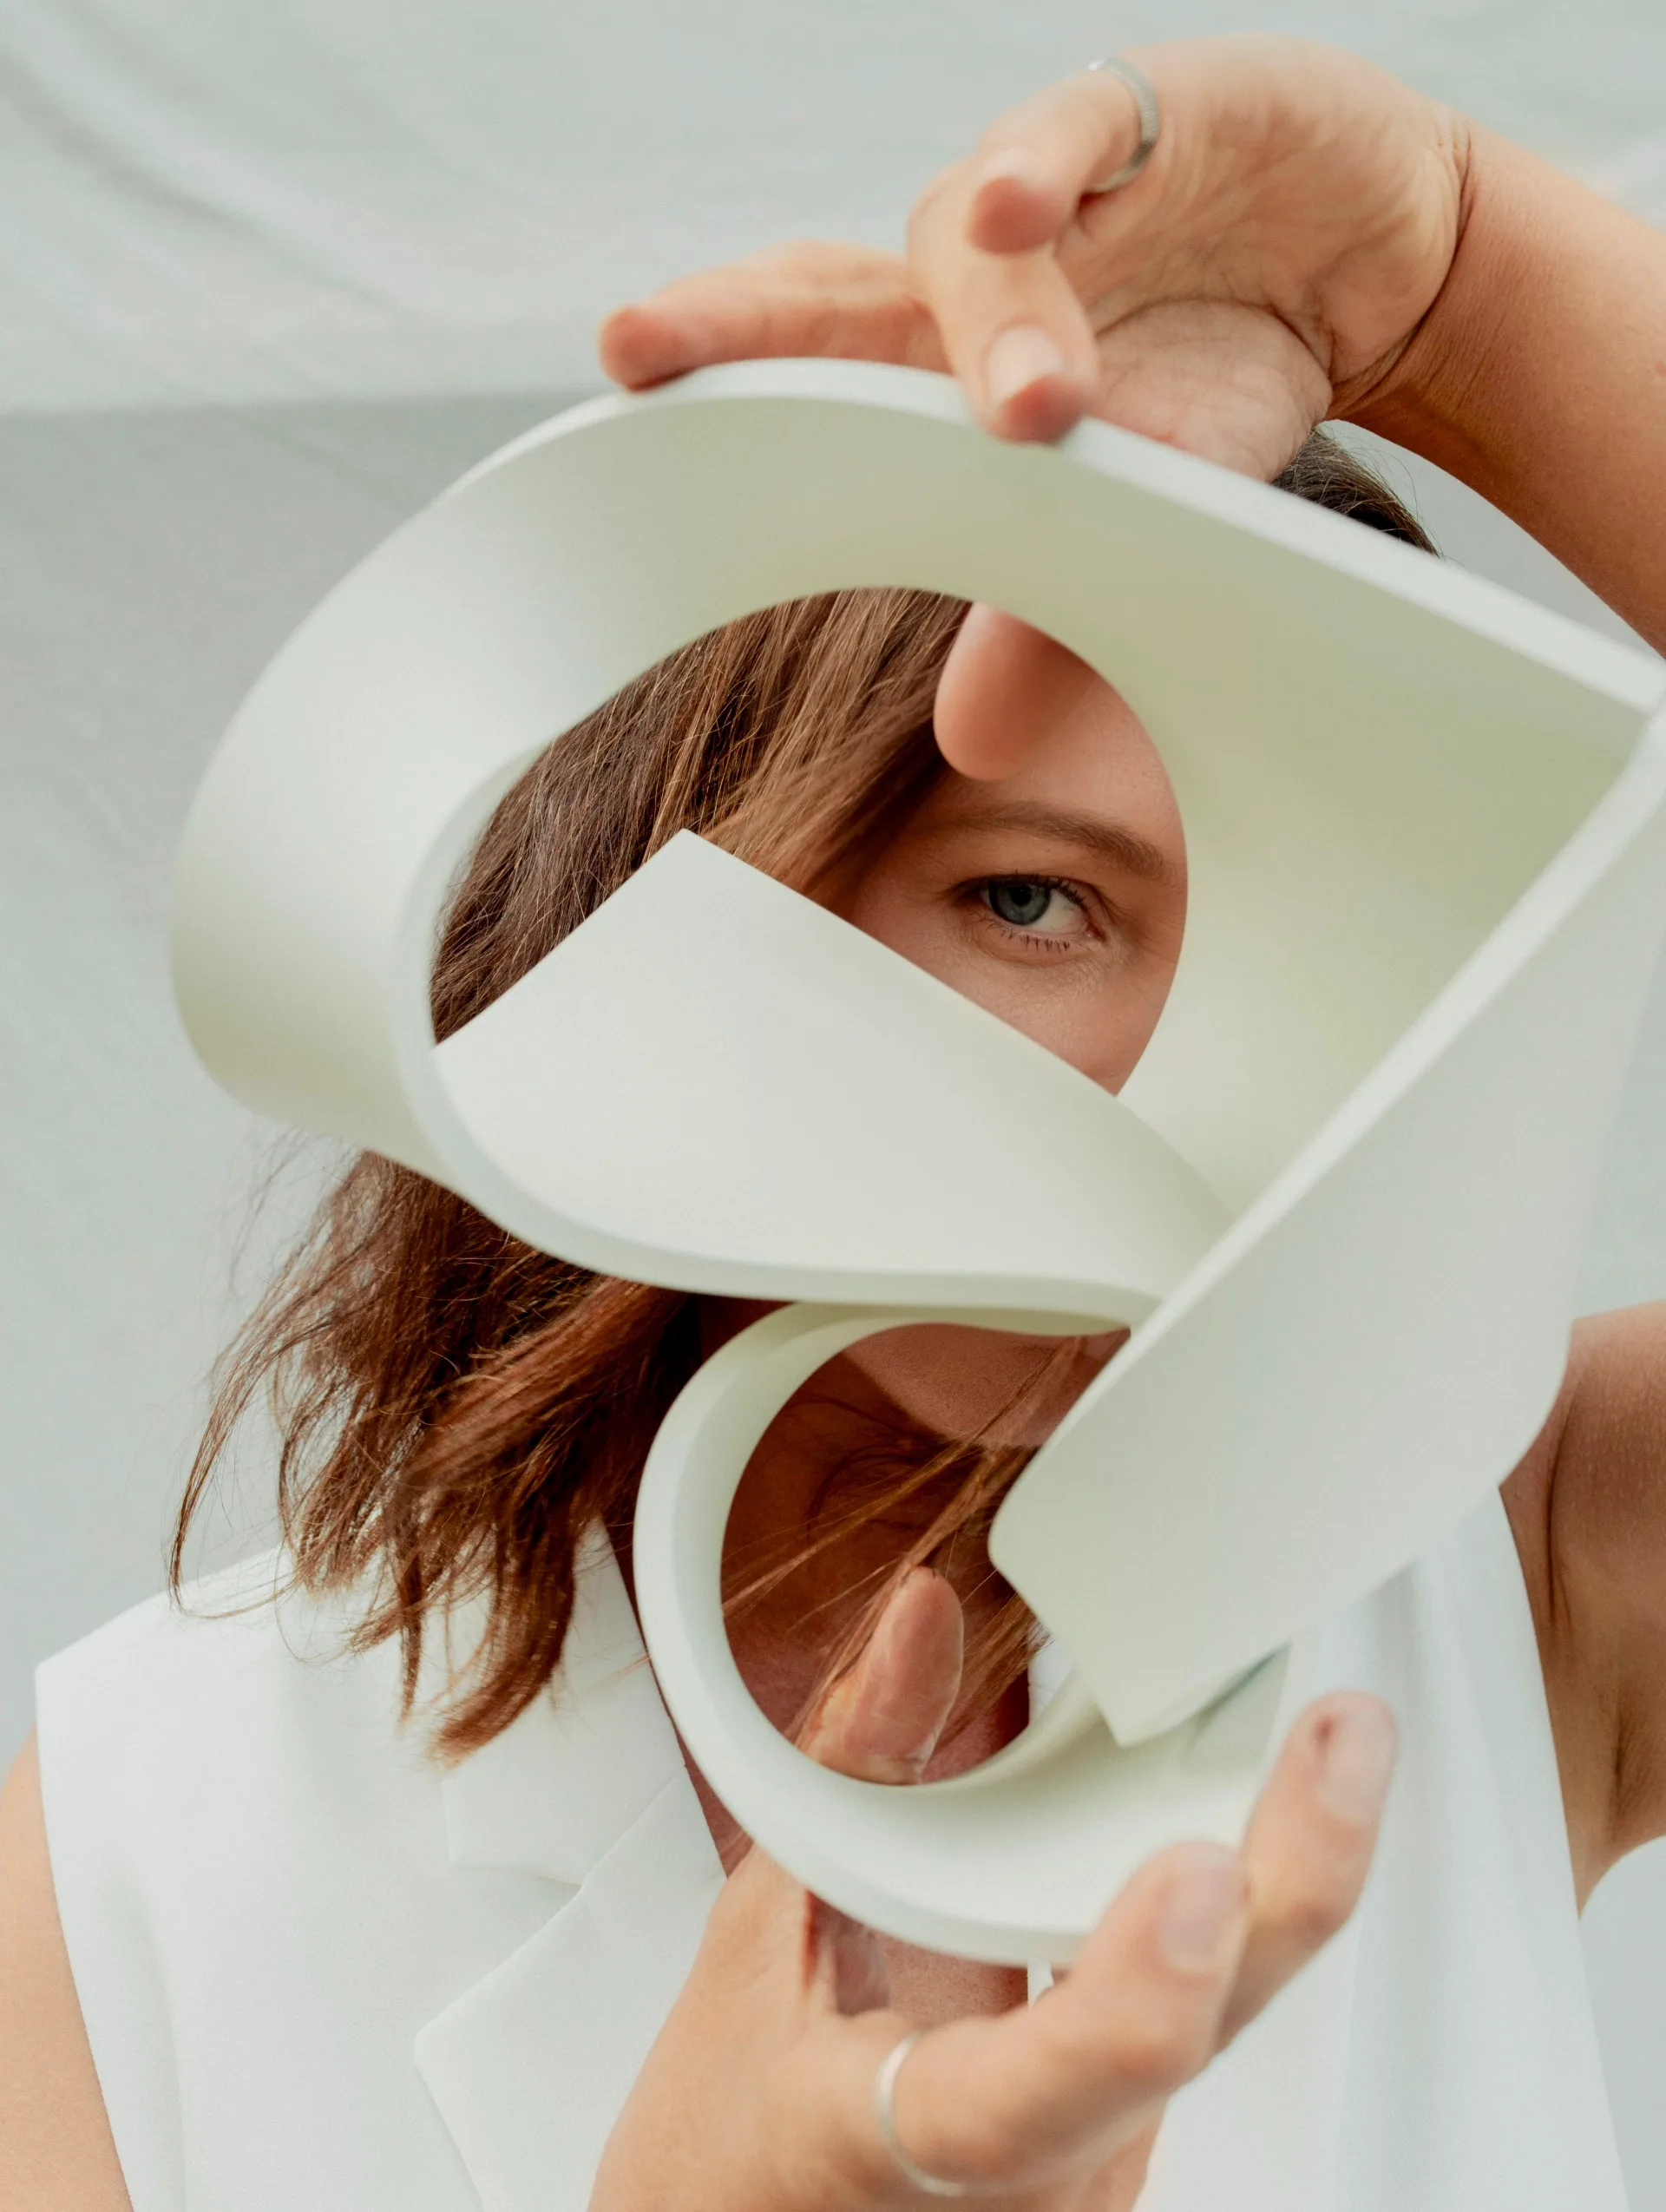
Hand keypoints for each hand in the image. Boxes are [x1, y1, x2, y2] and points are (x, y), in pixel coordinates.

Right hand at [590, 1568, 1396, 2209]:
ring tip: (1334, 1744)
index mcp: (909, 2148)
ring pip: (1224, 2029)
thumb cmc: (735, 2147)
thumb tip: (921, 1622)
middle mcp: (1039, 2184)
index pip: (1032, 2095)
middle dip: (1288, 1884)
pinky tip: (1284, 1805)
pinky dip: (1242, 1905)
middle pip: (1192, 2045)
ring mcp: (1099, 2170)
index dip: (1129, 1999)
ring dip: (1287, 1886)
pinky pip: (1205, 2014)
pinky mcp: (1125, 2139)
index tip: (1192, 1875)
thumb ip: (852, 1773)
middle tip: (1341, 1741)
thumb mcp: (752, 1946)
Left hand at [599, 37, 1471, 776]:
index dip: (714, 381)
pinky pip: (1076, 127)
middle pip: (827, 291)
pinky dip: (1045, 166)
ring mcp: (1049, 189)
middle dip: (729, 320)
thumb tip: (966, 742)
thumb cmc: (1217, 377)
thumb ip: (1051, 612)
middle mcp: (963, 275)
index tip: (616, 402)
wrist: (1368, 254)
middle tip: (635, 345)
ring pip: (970, 244)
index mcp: (939, 362)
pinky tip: (1019, 204)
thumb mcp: (1143, 505)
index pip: (805, 372)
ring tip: (1037, 413)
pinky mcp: (1149, 116)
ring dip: (993, 324)